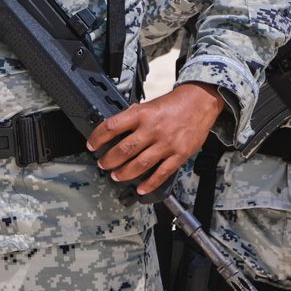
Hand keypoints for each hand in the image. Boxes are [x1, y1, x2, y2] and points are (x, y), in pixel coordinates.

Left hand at [87, 81, 224, 196]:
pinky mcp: (180, 154)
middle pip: (124, 149)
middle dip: (109, 160)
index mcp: (140, 114)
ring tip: (116, 175)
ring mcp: (166, 143)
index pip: (112, 127)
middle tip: (102, 164)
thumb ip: (132, 117)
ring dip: (125, 173)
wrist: (199, 103)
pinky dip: (150, 183)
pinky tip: (141, 188)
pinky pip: (162, 173)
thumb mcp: (147, 105)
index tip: (91, 145)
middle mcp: (152, 129)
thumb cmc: (172, 104)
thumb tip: (113, 129)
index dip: (98, 138)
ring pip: (141, 164)